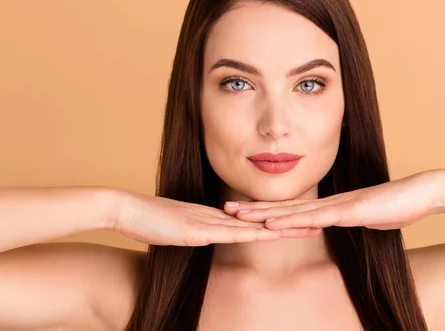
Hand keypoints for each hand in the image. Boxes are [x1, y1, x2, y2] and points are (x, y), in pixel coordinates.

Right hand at [108, 189, 320, 245]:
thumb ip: (196, 229)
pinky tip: (268, 232)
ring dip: (279, 226)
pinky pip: (228, 232)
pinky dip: (250, 232)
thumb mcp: (179, 228)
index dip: (279, 220)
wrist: (125, 208)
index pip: (254, 219)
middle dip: (291, 221)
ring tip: (307, 225)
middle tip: (319, 221)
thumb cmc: (148, 219)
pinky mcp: (195, 229)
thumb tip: (210, 234)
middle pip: (261, 219)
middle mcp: (218, 216)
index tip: (301, 221)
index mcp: (216, 216)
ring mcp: (208, 221)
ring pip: (252, 224)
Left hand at [223, 170, 442, 230]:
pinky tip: (272, 223)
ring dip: (264, 213)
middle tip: (226, 209)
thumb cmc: (397, 205)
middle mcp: (328, 203)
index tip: (244, 211)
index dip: (267, 209)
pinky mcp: (347, 211)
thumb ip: (351, 219)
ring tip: (238, 214)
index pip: (293, 208)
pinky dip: (291, 221)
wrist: (421, 193)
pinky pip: (314, 218)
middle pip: (285, 206)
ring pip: (293, 211)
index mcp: (331, 205)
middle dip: (255, 209)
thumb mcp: (368, 217)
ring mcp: (336, 205)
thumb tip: (340, 221)